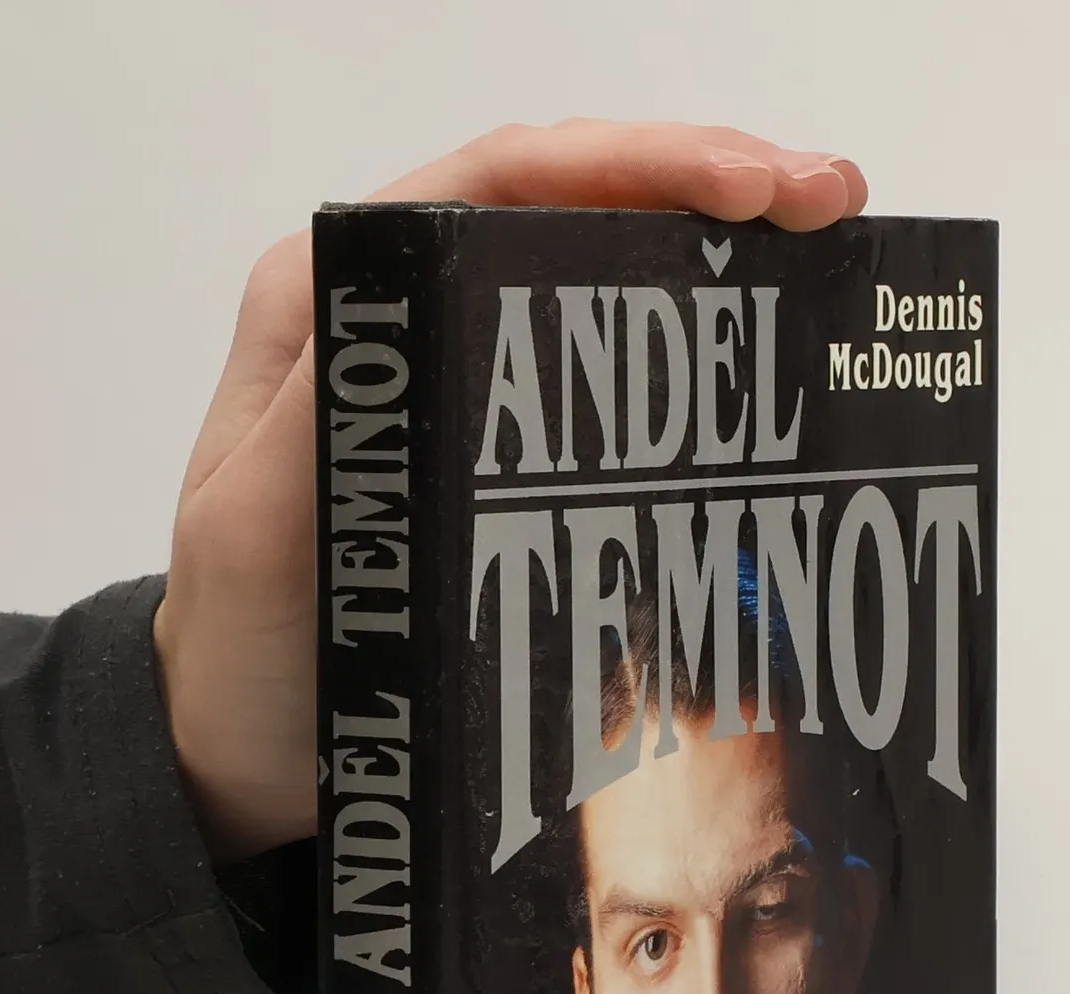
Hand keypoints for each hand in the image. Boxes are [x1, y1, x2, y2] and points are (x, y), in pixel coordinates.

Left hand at [153, 121, 869, 865]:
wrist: (246, 754)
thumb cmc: (241, 653)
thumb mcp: (257, 535)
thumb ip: (323, 417)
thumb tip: (412, 296)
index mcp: (334, 302)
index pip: (499, 179)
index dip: (632, 163)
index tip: (749, 188)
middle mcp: (397, 315)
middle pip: (566, 202)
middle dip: (703, 182)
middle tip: (828, 200)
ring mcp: (453, 380)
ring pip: (595, 273)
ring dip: (712, 250)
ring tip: (827, 248)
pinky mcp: (495, 451)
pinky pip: (604, 371)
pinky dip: (689, 347)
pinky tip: (763, 355)